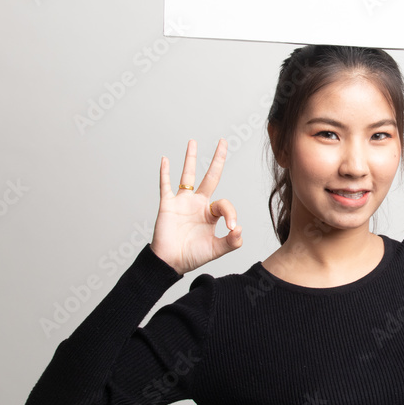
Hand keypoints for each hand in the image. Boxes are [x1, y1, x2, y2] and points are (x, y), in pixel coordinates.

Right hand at [151, 138, 242, 274]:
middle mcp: (197, 203)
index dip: (231, 213)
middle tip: (223, 142)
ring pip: (187, 175)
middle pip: (210, 176)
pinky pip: (165, 185)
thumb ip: (231, 242)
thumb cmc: (192, 256)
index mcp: (210, 213)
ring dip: (190, 158)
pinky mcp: (167, 205)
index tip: (231, 227)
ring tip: (193, 142)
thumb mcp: (216, 249)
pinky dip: (164, 173)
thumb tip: (239, 229)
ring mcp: (182, 202)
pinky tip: (165, 159)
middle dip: (217, 159)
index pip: (224, 204)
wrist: (170, 262)